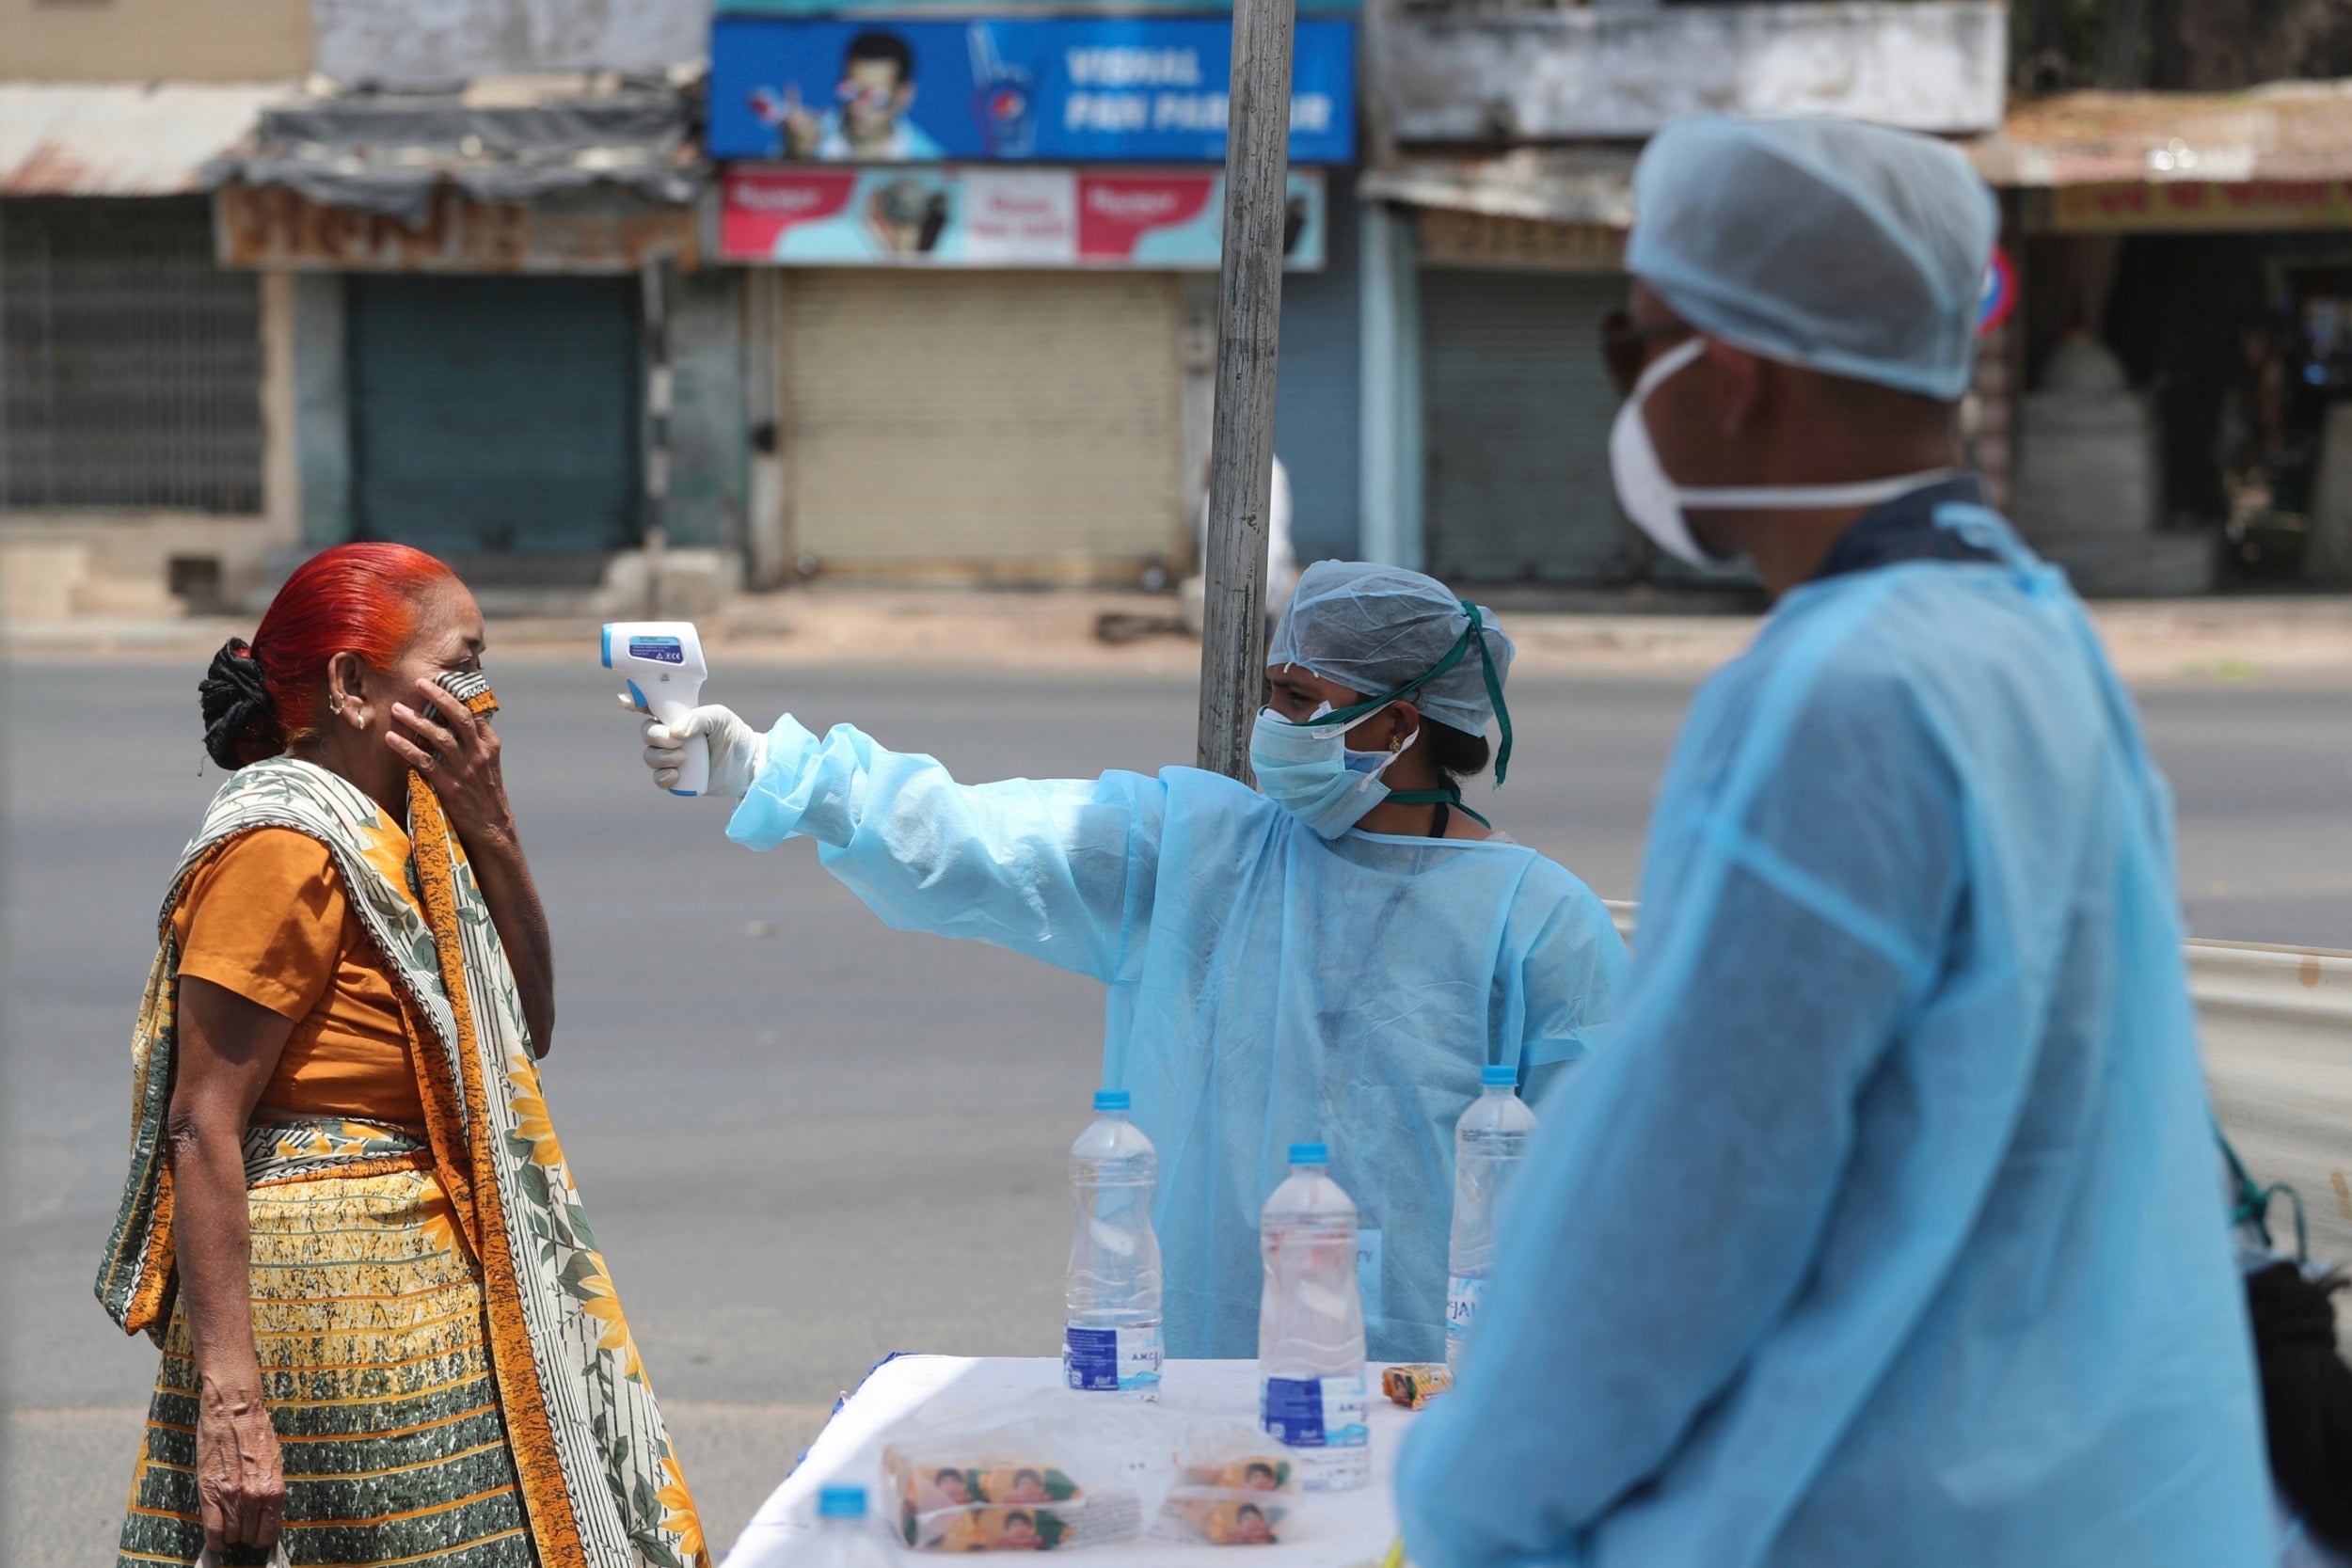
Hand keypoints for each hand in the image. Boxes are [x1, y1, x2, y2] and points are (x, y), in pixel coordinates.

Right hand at [195, 1373, 283, 1553]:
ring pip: (231, 1536)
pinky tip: (217, 1539)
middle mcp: (255, 1497)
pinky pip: (212, 1531)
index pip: (269, 1534)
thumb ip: (270, 1491)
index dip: (262, 1538)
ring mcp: (232, 1497)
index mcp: (274, 1490)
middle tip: (242, 1526)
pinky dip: (215, 1540)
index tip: (257, 1536)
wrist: (235, 1412)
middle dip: (246, 1535)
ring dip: (230, 1535)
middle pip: (249, 1537)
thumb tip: (266, 1513)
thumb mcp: (274, 1463)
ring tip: (229, 1524)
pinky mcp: (210, 1493)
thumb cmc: (256, 1433)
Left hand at [389, 678, 514, 844]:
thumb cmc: (485, 796)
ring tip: (396, 709)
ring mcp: (465, 770)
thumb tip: (451, 724)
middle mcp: (480, 754)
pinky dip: (407, 749)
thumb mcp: (488, 766)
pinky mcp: (450, 786)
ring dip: (416, 720)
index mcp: (490, 746)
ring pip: (439, 737)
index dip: (455, 696)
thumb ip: (474, 745)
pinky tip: (392, 739)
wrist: (493, 829)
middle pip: (459, 718)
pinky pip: (425, 762)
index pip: (473, 713)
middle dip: (438, 697)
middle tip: (419, 682)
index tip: (438, 681)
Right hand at [638, 704, 762, 797]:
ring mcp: (672, 757)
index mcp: (678, 716)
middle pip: (646, 733)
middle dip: (657, 737)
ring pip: (649, 757)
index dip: (634, 702)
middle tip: (677, 742)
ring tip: (683, 758)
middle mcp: (671, 735)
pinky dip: (663, 777)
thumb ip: (697, 719)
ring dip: (661, 758)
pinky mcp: (677, 778)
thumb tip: (675, 733)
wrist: (749, 765)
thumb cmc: (734, 734)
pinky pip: (658, 779)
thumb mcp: (720, 718)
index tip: (626, 703)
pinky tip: (676, 775)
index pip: (649, 706)